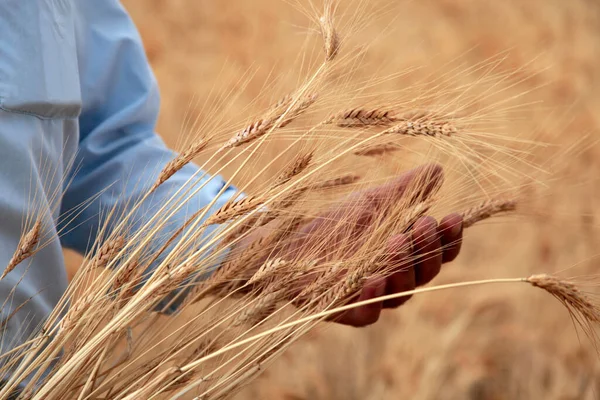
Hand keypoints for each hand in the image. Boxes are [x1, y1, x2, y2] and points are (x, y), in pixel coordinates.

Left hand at [285, 164, 462, 326]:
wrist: (289, 241)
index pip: (439, 253)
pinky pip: (367, 313)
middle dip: (428, 248)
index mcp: (406, 254)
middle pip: (425, 273)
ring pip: (401, 293)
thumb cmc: (336, 222)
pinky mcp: (345, 310)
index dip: (449, 239)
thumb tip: (438, 170)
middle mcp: (394, 278)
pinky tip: (373, 280)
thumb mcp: (372, 201)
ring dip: (403, 267)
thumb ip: (403, 191)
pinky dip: (373, 299)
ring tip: (397, 240)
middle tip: (423, 223)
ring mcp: (371, 296)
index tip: (452, 217)